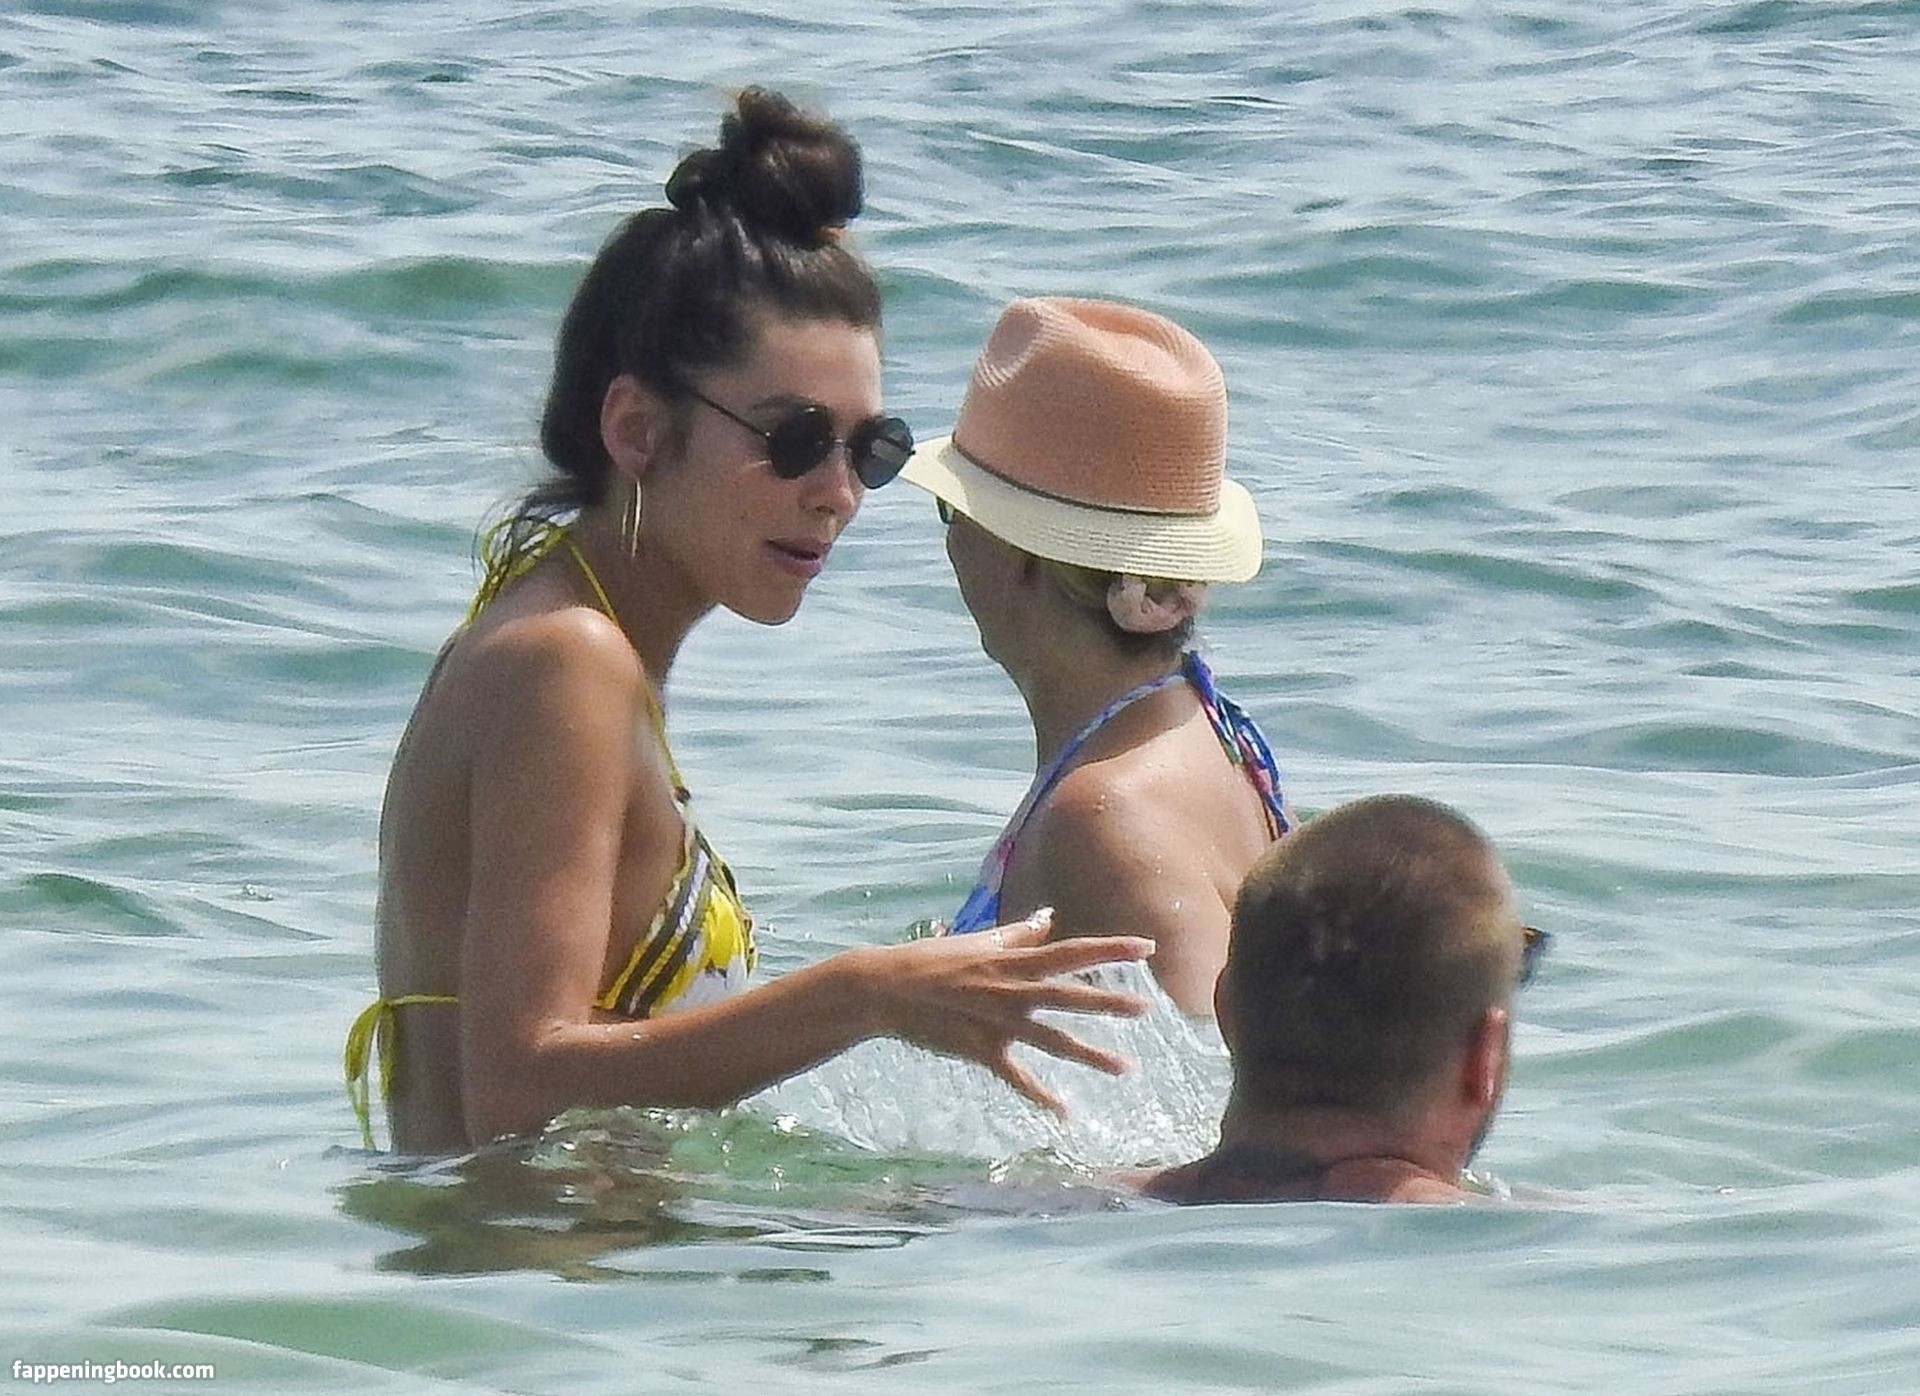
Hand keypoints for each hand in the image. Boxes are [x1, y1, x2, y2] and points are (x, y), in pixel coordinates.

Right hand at [860, 909, 1155, 1114]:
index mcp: (1013, 961)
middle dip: (1110, 1002)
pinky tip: (1066, 1111)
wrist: (887, 989)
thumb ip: (1019, 933)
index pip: (1071, 951)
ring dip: (1091, 1055)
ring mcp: (997, 1023)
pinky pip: (1018, 1077)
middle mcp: (1011, 990)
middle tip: (1148, 1009)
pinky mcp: (981, 1050)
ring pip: (1053, 1040)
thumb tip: (1049, 916)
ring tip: (1127, 1068)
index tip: (1145, 947)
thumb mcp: (979, 942)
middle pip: (1070, 996)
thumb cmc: (934, 960)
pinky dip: (1041, 1096)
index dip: (1109, 950)